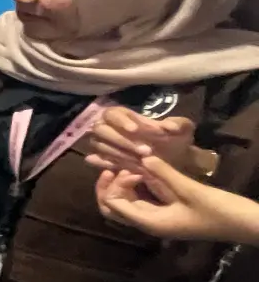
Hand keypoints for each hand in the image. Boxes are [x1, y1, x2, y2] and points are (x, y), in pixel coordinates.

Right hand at [87, 108, 204, 177]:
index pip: (112, 113)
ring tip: (139, 162)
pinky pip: (96, 159)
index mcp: (127, 117)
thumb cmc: (177, 141)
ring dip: (116, 152)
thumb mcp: (184, 130)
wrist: (176, 160)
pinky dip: (104, 163)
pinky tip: (117, 168)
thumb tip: (169, 127)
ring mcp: (107, 144)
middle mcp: (112, 129)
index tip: (134, 130)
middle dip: (121, 140)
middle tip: (144, 151)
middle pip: (101, 129)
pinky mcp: (106, 159)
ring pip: (98, 144)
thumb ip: (179, 124)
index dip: (119, 120)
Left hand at [97, 157, 258, 244]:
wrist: (246, 224)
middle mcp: (150, 224)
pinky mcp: (169, 212)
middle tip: (118, 166)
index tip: (131, 170)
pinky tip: (144, 171)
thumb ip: (164, 174)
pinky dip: (139, 187)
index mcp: (151, 223)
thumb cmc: (219, 211)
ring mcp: (159, 219)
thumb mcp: (191, 190)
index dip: (115, 186)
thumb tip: (143, 157)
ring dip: (123, 186)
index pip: (113, 206)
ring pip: (127, 204)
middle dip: (110, 188)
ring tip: (131, 166)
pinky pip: (144, 200)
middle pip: (114, 208)